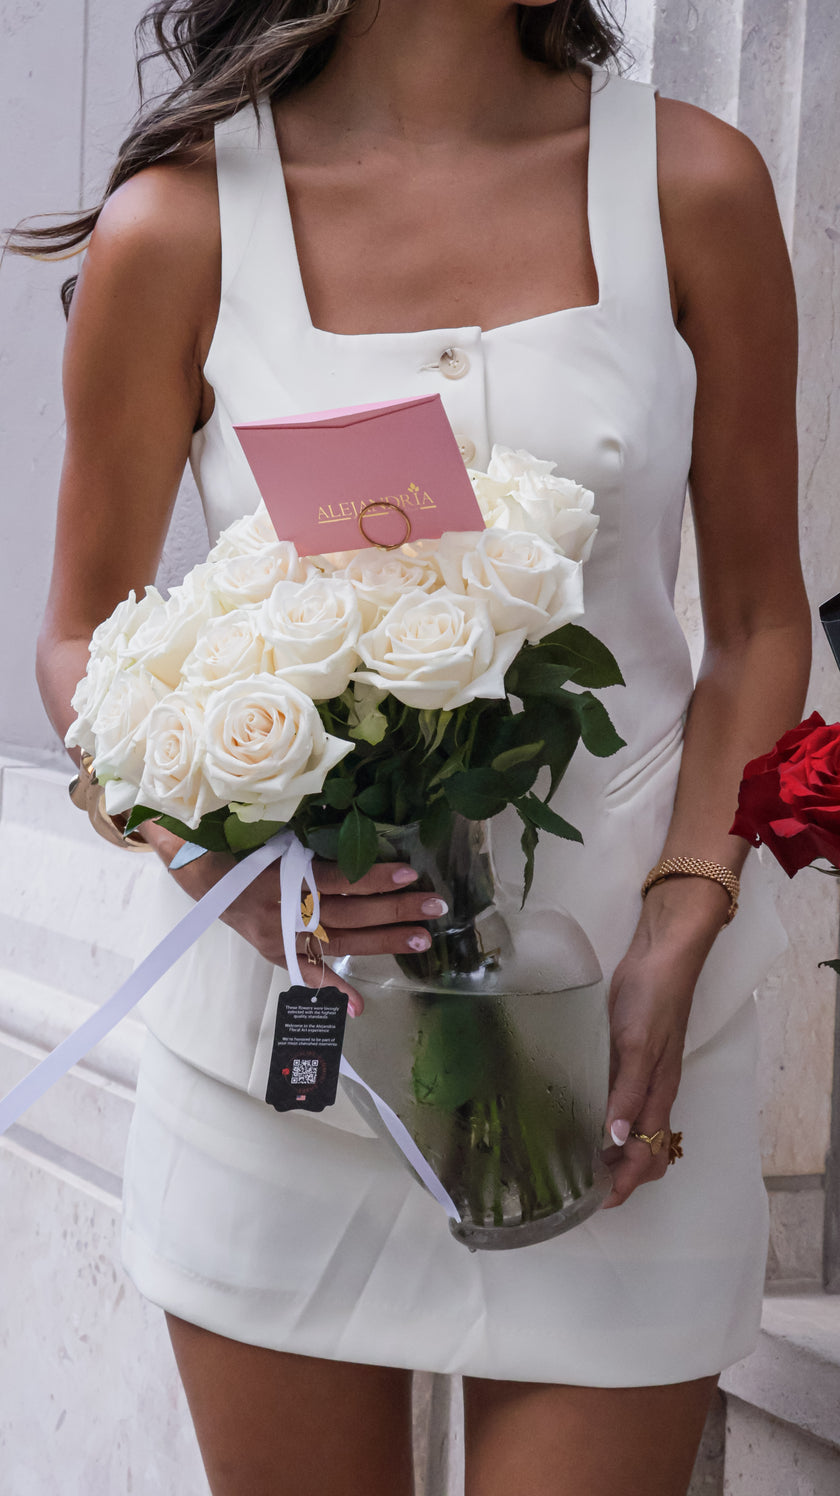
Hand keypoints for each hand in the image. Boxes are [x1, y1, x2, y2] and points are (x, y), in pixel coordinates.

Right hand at [166, 841, 442, 1015]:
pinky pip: (305, 971)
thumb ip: (221, 818)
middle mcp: (278, 910)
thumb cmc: (211, 838)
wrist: (186, 868)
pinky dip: (331, 989)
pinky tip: (360, 1007)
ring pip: (339, 936)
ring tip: (424, 937)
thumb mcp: (213, 825)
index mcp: (270, 876)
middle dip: (393, 909)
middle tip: (436, 906)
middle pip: (345, 911)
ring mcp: (278, 933)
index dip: (369, 876)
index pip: (330, 878)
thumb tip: (215, 801)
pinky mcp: (274, 948)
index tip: (408, 871)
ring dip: (383, 939)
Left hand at [601, 876, 729, 1207]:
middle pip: (646, 1152)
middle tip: (581, 1188)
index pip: (647, 1157)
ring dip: (615, 1154)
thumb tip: (618, 1140)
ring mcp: (644, 1077)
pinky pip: (624, 1106)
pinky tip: (582, 1116)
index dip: (624, 1185)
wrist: (661, 957)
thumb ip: (627, 1092)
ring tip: (578, 1161)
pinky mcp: (632, 1060)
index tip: (595, 1203)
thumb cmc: (652, 1000)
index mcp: (658, 1096)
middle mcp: (654, 1094)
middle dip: (620, 1178)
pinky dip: (609, 1124)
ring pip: (636, 1132)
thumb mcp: (637, 1045)